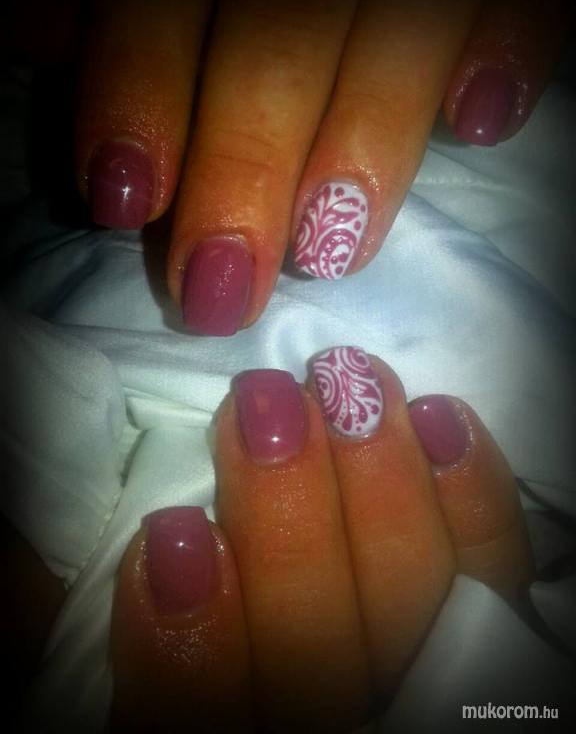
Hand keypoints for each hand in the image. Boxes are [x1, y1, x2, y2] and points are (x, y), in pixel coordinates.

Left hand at [71, 0, 568, 335]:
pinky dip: (510, 42)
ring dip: (365, 142)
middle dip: (246, 162)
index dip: (139, 88)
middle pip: (279, 32)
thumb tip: (37, 33)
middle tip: (221, 286)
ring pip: (398, 26)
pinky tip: (481, 119)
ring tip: (329, 252)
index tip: (124, 202)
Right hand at [110, 349, 533, 731]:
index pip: (202, 721)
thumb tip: (117, 533)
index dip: (191, 644)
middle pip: (322, 656)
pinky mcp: (488, 623)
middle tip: (269, 405)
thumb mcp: (88, 633)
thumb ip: (65, 597)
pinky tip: (437, 417)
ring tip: (352, 383)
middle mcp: (333, 723)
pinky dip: (474, 500)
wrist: (303, 623)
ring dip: (382, 490)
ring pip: (418, 609)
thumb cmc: (193, 628)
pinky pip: (500, 576)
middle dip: (292, 526)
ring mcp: (424, 676)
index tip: (173, 538)